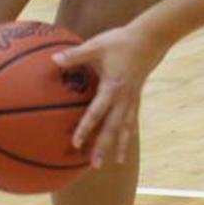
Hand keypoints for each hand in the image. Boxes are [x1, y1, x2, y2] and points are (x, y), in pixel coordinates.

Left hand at [53, 23, 165, 168]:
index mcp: (113, 87)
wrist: (149, 39)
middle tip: (95, 165)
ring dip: (119, 145)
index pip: (97, 112)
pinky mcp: (136, 98)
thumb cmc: (121, 42)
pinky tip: (126, 145)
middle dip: (104, 146)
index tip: (76, 142)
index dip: (86, 128)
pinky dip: (128, 135)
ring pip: (125, 127)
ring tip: (116, 163)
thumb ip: (76, 55)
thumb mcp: (96, 46)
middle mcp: (124, 98)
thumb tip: (53, 60)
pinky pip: (132, 121)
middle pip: (113, 127)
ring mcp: (132, 99)